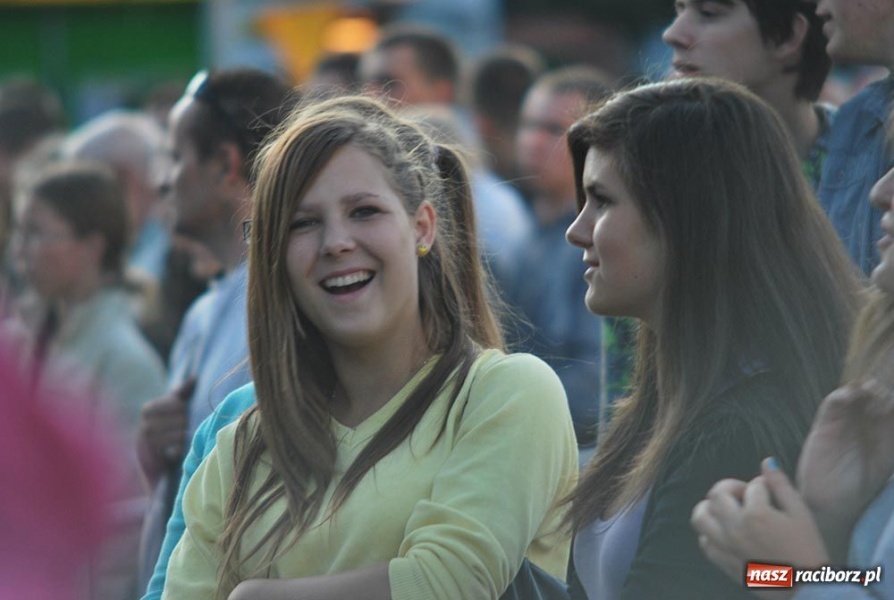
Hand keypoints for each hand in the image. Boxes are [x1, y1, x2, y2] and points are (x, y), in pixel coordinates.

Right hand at [135, 378, 194, 485]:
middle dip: (185, 424)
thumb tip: (194, 376)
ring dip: (183, 436)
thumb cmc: (169, 440)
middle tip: (186, 432)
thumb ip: (182, 396)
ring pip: (174, 430)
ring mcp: (144, 439)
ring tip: (183, 442)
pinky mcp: (147, 454)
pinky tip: (177, 452)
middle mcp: (144, 423)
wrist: (157, 474)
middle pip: (177, 415)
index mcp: (150, 410)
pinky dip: (177, 447)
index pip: (175, 402)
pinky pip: (167, 444)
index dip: (184, 410)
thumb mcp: (175, 416)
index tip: (185, 419)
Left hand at [692, 459, 828, 582]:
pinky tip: (727, 531)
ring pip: (700, 516)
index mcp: (756, 514)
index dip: (763, 485)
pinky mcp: (724, 562)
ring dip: (711, 508)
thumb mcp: (801, 514)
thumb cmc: (808, 550)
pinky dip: (711, 532)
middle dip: (732, 489)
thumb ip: (781, 485)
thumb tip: (766, 461)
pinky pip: (704, 541)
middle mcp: (735, 528)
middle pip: (717, 494)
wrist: (807, 589)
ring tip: (729, 510)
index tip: (771, 493)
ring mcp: (726, 546)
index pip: (751, 486)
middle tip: (746, 496)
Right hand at [797, 380, 893, 556]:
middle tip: (883, 386)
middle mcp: (865, 421)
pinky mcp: (824, 425)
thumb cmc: (863, 486)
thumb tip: (892, 407)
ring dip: (863, 388)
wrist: (834, 505)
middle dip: (881, 385)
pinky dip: (842, 396)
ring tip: (872, 388)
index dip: (891, 392)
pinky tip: (851, 394)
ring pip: (854, 393)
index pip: (889, 402)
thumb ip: (889, 434)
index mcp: (884, 428)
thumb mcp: (887, 458)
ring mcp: (844, 421)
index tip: (892, 376)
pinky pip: (832, 404)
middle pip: (873, 392)